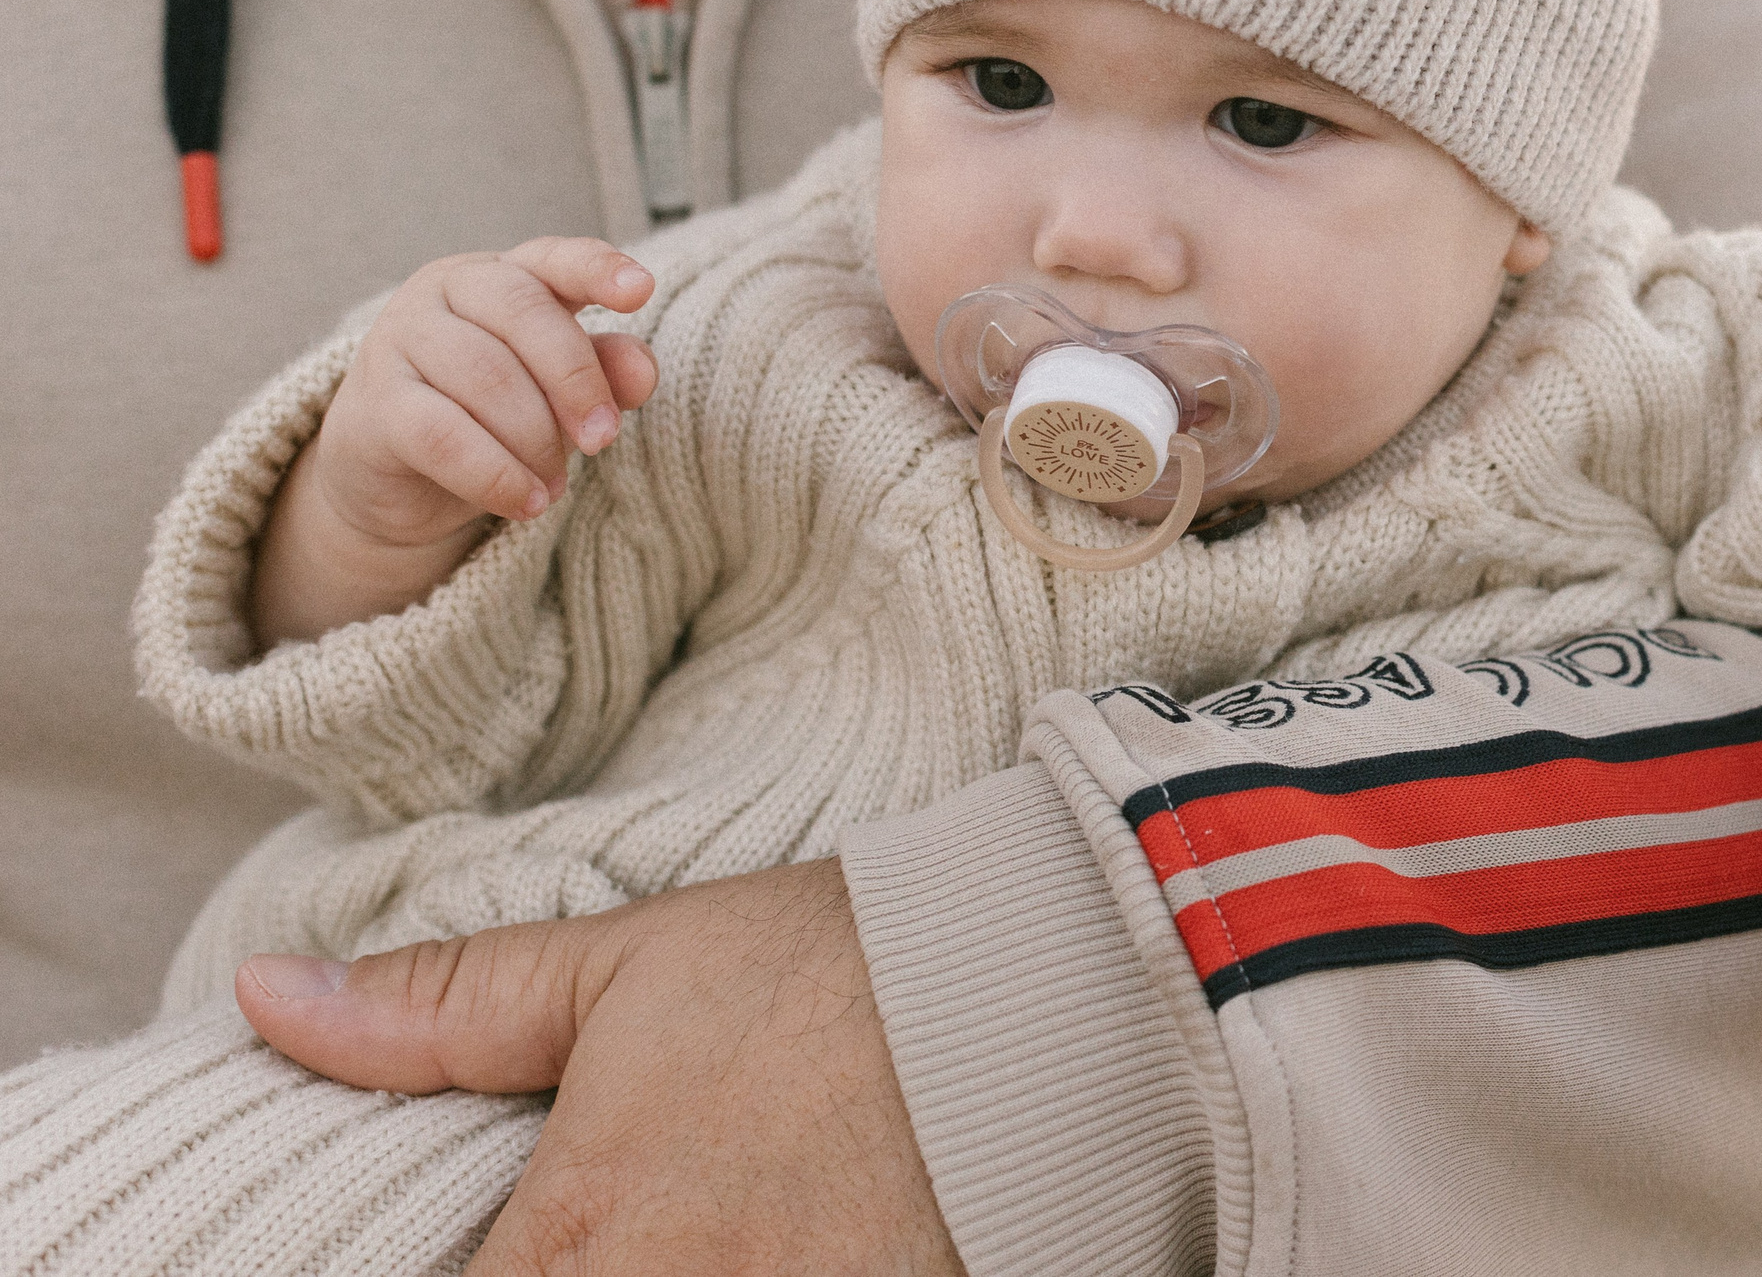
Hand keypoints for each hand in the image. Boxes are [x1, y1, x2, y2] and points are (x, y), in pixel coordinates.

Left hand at [235, 860, 963, 1276]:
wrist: (1041, 998)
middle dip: (546, 1275)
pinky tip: (747, 1248)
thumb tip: (270, 1000)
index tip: (469, 1246)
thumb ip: (436, 1009)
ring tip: (669, 1231)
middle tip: (579, 1230)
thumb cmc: (829, 975)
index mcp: (567, 1252)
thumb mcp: (622, 967)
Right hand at [252, 238, 657, 643]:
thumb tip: (643, 370)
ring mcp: (399, 339)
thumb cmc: (492, 416)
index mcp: (502, 275)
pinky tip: (528, 503)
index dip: (596, 268)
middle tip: (602, 440)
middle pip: (524, 313)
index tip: (641, 290)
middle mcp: (444, 291)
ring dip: (536, 440)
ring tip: (555, 484)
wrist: (396, 478)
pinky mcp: (375, 404)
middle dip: (575, 381)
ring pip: (487, 377)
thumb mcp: (558, 394)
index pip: (552, 257)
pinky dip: (497, 475)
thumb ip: (604, 373)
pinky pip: (444, 436)